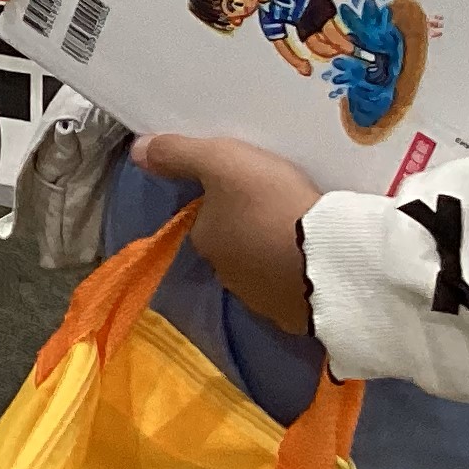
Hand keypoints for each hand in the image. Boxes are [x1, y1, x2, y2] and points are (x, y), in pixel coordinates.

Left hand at [134, 134, 320, 335]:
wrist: (331, 259)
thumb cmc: (270, 204)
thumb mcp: (222, 162)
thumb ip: (178, 154)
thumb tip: (137, 151)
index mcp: (205, 242)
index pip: (205, 220)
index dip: (224, 202)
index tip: (249, 190)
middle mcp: (227, 277)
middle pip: (234, 248)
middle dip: (251, 232)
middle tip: (280, 210)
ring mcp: (264, 301)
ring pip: (263, 273)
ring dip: (276, 257)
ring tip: (305, 236)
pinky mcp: (298, 317)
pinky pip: (295, 293)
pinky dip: (301, 279)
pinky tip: (320, 263)